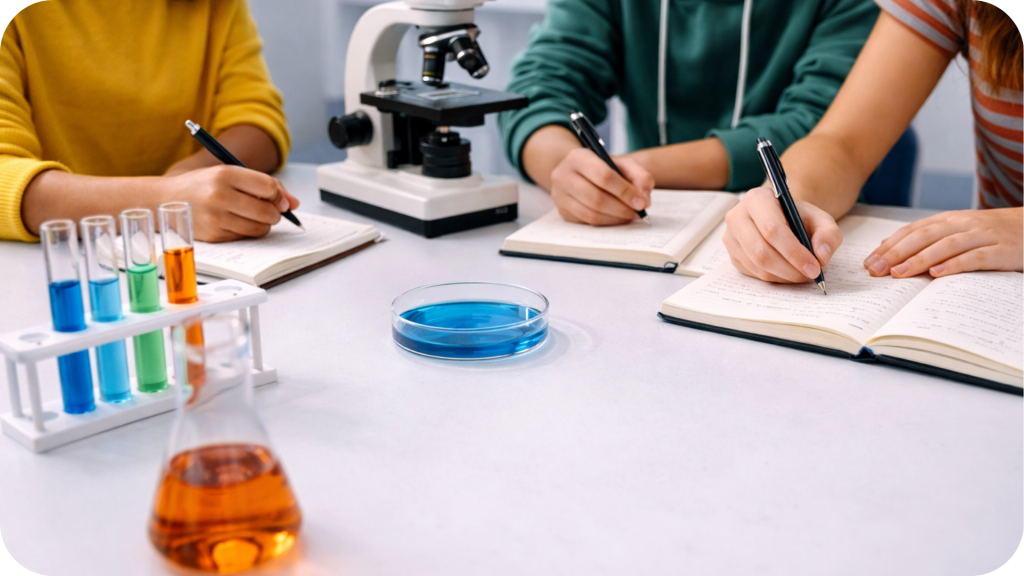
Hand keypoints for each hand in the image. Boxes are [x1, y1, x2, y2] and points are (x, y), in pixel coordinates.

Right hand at [158, 165, 299, 241]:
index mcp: (225, 174)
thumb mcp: (230, 174)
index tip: (279, 199)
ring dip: (264, 224)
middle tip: (269, 210)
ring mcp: (216, 218)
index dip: (279, 196)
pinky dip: (248, 232)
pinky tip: (237, 222)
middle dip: (275, 213)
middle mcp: (220, 196)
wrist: (164, 200)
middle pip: (268, 211)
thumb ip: (264, 184)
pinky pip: (246, 237)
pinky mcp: (214, 236)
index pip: (268, 187)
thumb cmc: (203, 185)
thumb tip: (294, 203)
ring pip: (260, 228)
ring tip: (252, 215)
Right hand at [550, 148, 653, 225]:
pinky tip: (617, 218)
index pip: (604, 176)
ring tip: (629, 216)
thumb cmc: (604, 168)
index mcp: (578, 157)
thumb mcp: (623, 164)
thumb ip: (640, 177)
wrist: (580, 172)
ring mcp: (559, 195)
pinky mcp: (562, 211)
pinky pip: (587, 222)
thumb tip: (644, 200)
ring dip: (615, 219)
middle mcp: (563, 175)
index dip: (625, 192)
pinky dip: (606, 223)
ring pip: (591, 214)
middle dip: (621, 208)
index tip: (641, 202)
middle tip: (638, 212)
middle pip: (596, 198)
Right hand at [723, 186, 842, 282]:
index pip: (772, 229)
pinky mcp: (732, 255)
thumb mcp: (821, 219)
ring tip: (803, 274)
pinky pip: (753, 274)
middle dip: (790, 269)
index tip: (814, 267)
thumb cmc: (799, 217)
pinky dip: (775, 278)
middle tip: (811, 275)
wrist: (782, 217)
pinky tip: (789, 272)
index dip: (794, 252)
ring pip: (757, 266)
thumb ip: (828, 234)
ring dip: (784, 276)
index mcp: (757, 199)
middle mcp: (737, 217)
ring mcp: (731, 238)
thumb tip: (821, 255)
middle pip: (761, 251)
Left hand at [863, 208, 1023, 277]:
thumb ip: (927, 238)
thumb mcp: (959, 231)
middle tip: (875, 270)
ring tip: (899, 273)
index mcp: (950, 219)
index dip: (890, 245)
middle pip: (924, 236)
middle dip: (896, 253)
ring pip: (946, 245)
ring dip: (920, 259)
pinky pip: (976, 257)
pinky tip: (938, 274)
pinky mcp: (1002, 250)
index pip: (913, 230)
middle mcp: (964, 224)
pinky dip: (955, 264)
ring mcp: (984, 235)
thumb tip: (887, 247)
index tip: (869, 262)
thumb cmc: (992, 234)